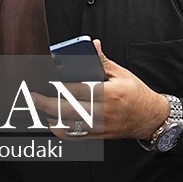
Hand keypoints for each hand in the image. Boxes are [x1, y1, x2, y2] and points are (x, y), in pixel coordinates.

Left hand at [33, 40, 168, 139]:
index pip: (78, 90)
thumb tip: (92, 45)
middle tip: (33, 97)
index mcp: (110, 93)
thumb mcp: (122, 74)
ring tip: (39, 108)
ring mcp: (100, 126)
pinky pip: (74, 136)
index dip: (59, 87)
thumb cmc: (137, 94)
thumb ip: (103, 61)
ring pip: (68, 125)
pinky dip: (60, 130)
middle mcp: (104, 111)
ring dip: (50, 117)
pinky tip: (53, 122)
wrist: (150, 117)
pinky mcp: (98, 135)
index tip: (46, 83)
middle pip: (68, 110)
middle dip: (46, 104)